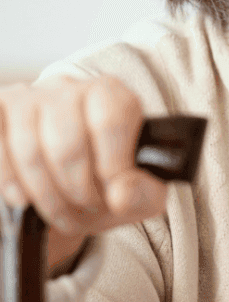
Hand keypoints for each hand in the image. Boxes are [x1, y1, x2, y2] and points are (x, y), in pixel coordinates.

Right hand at [0, 75, 167, 273]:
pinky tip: (22, 199)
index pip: (110, 124)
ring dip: (45, 195)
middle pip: (68, 145)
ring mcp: (29, 98)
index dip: (111, 169)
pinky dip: (9, 180)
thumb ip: (143, 193)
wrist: (68, 184)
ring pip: (29, 151)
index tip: (112, 196)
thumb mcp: (139, 193)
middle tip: (85, 211)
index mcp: (112, 96)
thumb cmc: (106, 184)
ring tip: (61, 213)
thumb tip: (122, 193)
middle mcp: (70, 88)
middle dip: (76, 191)